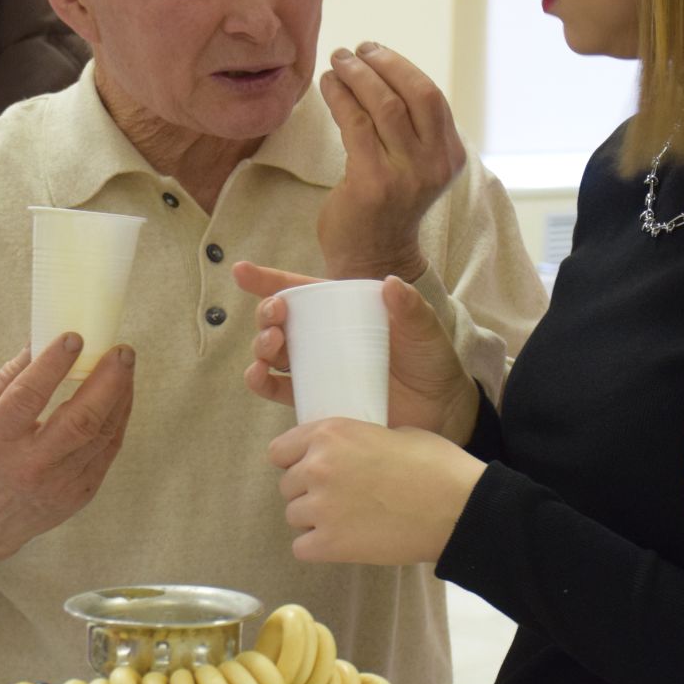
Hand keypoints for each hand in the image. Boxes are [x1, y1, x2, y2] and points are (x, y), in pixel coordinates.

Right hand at [0, 336, 135, 577]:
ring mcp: (58, 484)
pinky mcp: (79, 494)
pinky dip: (119, 419)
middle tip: (122, 351)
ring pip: (101, 435)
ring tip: (125, 365)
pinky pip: (108, 451)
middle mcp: (29, 466)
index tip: (74, 337)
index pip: (27, 397)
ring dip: (120, 396)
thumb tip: (41, 338)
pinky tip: (121, 395)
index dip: (52, 366)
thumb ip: (8, 378)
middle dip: (107, 381)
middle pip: (79, 421)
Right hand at [234, 262, 478, 444]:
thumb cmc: (431, 362)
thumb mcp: (425, 330)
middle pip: (280, 321)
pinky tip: (259, 376)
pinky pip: (280, 390)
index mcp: (343, 311)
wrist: (442, 411)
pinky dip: (262, 383)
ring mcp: (318, 369)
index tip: (242, 272)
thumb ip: (411, 308)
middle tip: (276, 316)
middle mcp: (324, 338)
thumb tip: (392, 283)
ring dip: (261, 347)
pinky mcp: (317, 399)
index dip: (268, 280)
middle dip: (266, 314)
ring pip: (273, 354)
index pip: (301, 290)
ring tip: (270, 346)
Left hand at [269, 418, 485, 563]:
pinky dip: (320, 547)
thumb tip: (347, 455)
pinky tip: (347, 540)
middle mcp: (317, 467)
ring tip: (349, 520)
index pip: (279, 451)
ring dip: (314, 520)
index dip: (296, 461)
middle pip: (287, 486)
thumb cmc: (436, 466)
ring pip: (294, 516)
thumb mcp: (393, 432)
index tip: (314, 470)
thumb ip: (356, 442)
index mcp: (330, 434)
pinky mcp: (330, 544)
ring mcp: (321, 507)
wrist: (459, 508)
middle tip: (342, 498)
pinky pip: (302, 548)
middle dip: (309, 492)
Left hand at [317, 43, 466, 280]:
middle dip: (381, 64)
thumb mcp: (414, 166)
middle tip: (353, 51)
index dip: (401, 67)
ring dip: (357, 76)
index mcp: (450, 156)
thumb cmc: (387, 207)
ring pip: (384, 105)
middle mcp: (435, 165)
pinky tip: (327, 86)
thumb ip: (412, 130)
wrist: (372, 260)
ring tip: (337, 62)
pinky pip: (355, 124)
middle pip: (414, 93)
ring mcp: (406, 175)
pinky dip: (339, 98)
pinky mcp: (373, 182)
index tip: (374, 52)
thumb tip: (382, 72)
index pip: (431, 97)